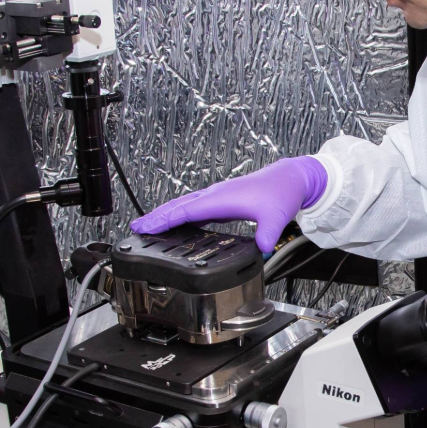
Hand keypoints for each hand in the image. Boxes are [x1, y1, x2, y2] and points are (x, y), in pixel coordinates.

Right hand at [129, 156, 327, 254]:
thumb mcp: (276, 217)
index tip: (146, 227)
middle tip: (136, 227)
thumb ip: (266, 235)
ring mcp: (217, 197)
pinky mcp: (222, 200)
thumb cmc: (282, 192)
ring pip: (185, 205)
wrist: (290, 177)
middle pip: (179, 206)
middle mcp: (215, 195)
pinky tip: (177, 223)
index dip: (165, 220)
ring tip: (148, 225)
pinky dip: (181, 214)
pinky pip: (195, 207)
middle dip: (156, 216)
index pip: (186, 210)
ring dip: (166, 214)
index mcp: (221, 198)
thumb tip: (260, 250)